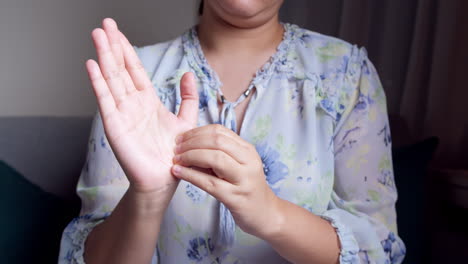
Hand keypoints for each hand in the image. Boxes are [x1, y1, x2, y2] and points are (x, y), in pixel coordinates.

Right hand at [86, 18, 198, 193]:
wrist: (165, 179)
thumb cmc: (174, 153)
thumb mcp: (186, 120)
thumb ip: (188, 97)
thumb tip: (188, 73)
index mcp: (147, 101)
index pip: (134, 69)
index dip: (126, 49)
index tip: (118, 31)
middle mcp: (132, 104)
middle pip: (119, 69)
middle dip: (112, 46)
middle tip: (104, 24)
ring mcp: (122, 113)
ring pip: (111, 79)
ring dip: (104, 57)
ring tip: (97, 36)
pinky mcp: (115, 126)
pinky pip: (105, 100)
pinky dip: (98, 82)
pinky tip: (92, 65)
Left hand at [171, 124, 280, 237]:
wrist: (265, 214)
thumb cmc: (245, 187)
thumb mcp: (238, 165)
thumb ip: (219, 153)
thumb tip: (188, 143)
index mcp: (248, 150)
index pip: (220, 131)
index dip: (197, 132)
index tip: (182, 137)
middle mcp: (248, 161)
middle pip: (217, 142)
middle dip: (192, 142)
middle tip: (176, 148)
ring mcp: (243, 180)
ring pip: (214, 158)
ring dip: (190, 156)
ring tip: (176, 160)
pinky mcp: (235, 197)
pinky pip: (209, 183)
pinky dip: (190, 175)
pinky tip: (177, 172)